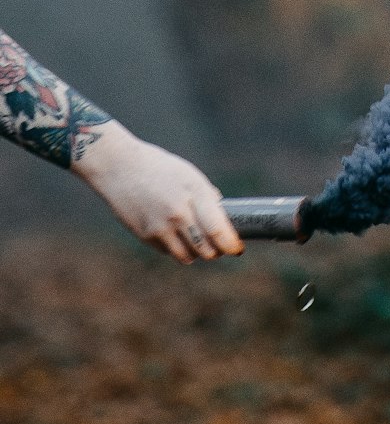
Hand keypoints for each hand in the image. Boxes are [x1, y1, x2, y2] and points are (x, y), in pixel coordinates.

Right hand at [73, 120, 243, 263]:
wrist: (119, 167)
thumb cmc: (158, 167)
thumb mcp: (188, 174)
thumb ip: (206, 196)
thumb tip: (222, 218)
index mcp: (194, 191)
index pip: (218, 230)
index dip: (231, 245)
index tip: (237, 248)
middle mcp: (179, 212)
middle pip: (206, 249)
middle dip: (216, 251)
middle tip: (219, 246)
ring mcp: (161, 227)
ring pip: (188, 256)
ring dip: (196, 253)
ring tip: (198, 242)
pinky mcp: (146, 236)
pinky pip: (168, 251)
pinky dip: (175, 247)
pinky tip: (173, 233)